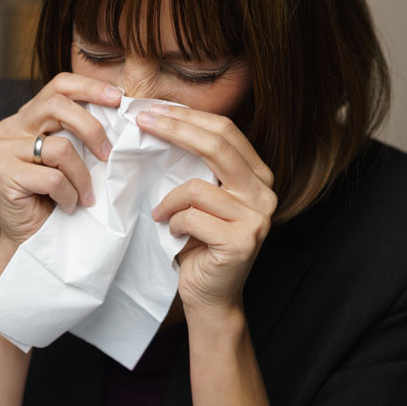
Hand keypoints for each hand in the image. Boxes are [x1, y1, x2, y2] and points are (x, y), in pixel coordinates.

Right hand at [0, 73, 121, 255]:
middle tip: (108, 155)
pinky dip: (68, 195)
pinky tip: (67, 206)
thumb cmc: (58, 197)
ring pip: (60, 148)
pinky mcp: (2, 173)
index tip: (118, 98)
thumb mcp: (74, 157)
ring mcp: (2, 149)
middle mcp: (11, 127)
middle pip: (57, 106)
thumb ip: (82, 133)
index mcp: (29, 117)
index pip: (59, 85)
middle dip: (91, 128)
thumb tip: (121, 110)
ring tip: (84, 196)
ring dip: (82, 177)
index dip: (89, 87)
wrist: (33, 238)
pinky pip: (52, 178)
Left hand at [136, 105, 277, 317]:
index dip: (188, 116)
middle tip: (142, 122)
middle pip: (217, 145)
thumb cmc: (199, 243)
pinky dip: (173, 223)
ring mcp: (256, 218)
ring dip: (169, 200)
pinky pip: (191, 217)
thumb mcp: (202, 197)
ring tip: (162, 214)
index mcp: (258, 176)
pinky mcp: (241, 242)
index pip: (225, 131)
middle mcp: (264, 193)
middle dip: (175, 129)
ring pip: (197, 187)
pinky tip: (173, 234)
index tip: (153, 110)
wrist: (211, 296)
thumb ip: (197, 165)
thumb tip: (161, 120)